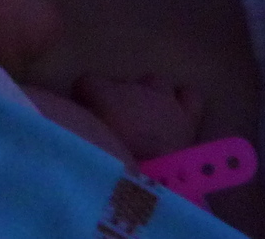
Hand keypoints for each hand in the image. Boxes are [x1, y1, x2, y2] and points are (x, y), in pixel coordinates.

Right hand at [71, 72, 203, 160]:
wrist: (155, 181)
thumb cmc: (112, 161)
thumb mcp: (85, 142)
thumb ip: (79, 126)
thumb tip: (75, 121)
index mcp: (104, 95)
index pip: (86, 81)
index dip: (83, 95)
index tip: (81, 110)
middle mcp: (134, 90)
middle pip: (121, 82)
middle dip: (117, 95)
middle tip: (115, 118)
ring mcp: (164, 101)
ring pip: (156, 82)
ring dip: (149, 94)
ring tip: (145, 115)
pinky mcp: (188, 116)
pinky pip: (190, 96)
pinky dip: (183, 100)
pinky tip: (177, 109)